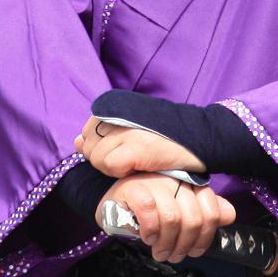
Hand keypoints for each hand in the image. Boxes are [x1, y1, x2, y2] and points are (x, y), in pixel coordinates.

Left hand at [76, 117, 205, 177]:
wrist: (202, 136)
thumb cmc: (167, 136)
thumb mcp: (133, 128)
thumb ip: (104, 134)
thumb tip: (76, 142)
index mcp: (115, 105)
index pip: (87, 133)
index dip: (101, 148)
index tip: (123, 152)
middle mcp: (117, 112)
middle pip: (89, 146)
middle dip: (104, 159)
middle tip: (130, 160)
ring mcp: (126, 129)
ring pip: (97, 158)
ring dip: (113, 167)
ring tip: (136, 162)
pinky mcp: (136, 146)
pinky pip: (109, 165)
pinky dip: (120, 171)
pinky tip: (138, 166)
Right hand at [100, 172, 235, 262]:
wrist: (110, 205)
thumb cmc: (146, 213)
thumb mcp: (177, 215)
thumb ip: (203, 214)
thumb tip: (229, 215)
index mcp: (189, 185)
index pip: (211, 209)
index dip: (205, 236)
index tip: (194, 251)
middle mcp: (174, 180)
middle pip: (194, 218)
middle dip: (184, 245)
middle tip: (172, 256)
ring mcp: (153, 182)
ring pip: (173, 217)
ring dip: (166, 243)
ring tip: (159, 252)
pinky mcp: (133, 188)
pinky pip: (150, 211)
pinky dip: (151, 230)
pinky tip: (147, 237)